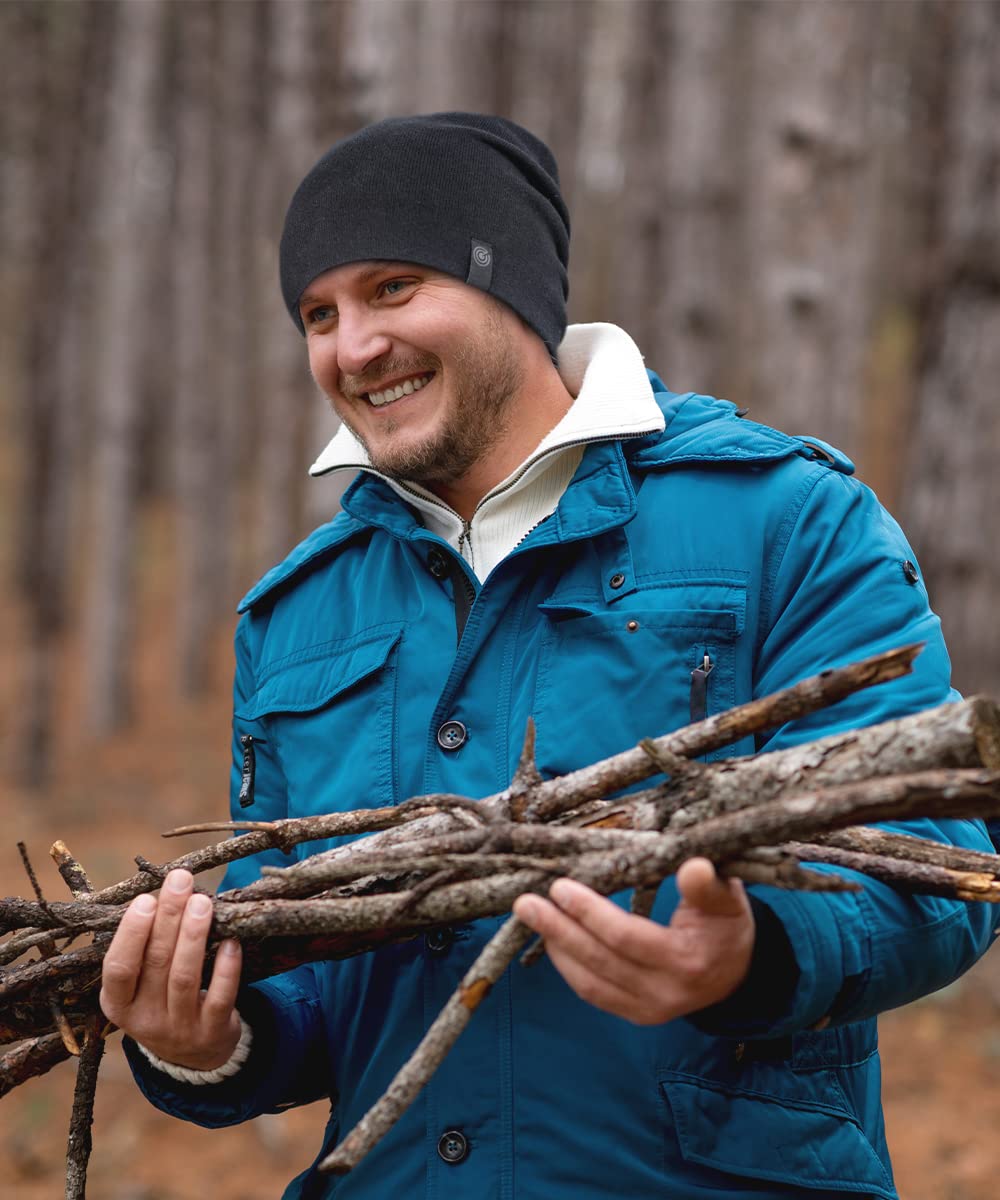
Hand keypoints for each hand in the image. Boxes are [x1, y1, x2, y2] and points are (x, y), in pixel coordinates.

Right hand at [100, 868, 242, 1070]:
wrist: (193, 1056)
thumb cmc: (162, 1001)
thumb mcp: (141, 985)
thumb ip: (146, 947)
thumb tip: (164, 892)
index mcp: (118, 1004)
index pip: (118, 968)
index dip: (131, 934)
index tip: (146, 898)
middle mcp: (144, 1020)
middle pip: (155, 963)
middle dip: (168, 917)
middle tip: (181, 881)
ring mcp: (179, 1029)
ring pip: (185, 978)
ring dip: (194, 936)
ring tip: (202, 902)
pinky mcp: (212, 1032)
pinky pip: (220, 997)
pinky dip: (227, 968)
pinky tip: (232, 941)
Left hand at [512, 858, 754, 1024]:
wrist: (739, 974)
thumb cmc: (727, 924)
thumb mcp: (728, 900)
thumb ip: (708, 886)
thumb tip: (692, 866)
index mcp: (687, 961)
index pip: (627, 937)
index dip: (590, 913)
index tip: (561, 886)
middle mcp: (666, 993)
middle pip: (600, 961)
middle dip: (559, 929)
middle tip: (525, 901)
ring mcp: (649, 1010)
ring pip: (590, 981)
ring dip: (556, 947)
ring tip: (530, 916)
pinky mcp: (636, 1015)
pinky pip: (594, 993)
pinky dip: (568, 967)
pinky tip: (551, 940)